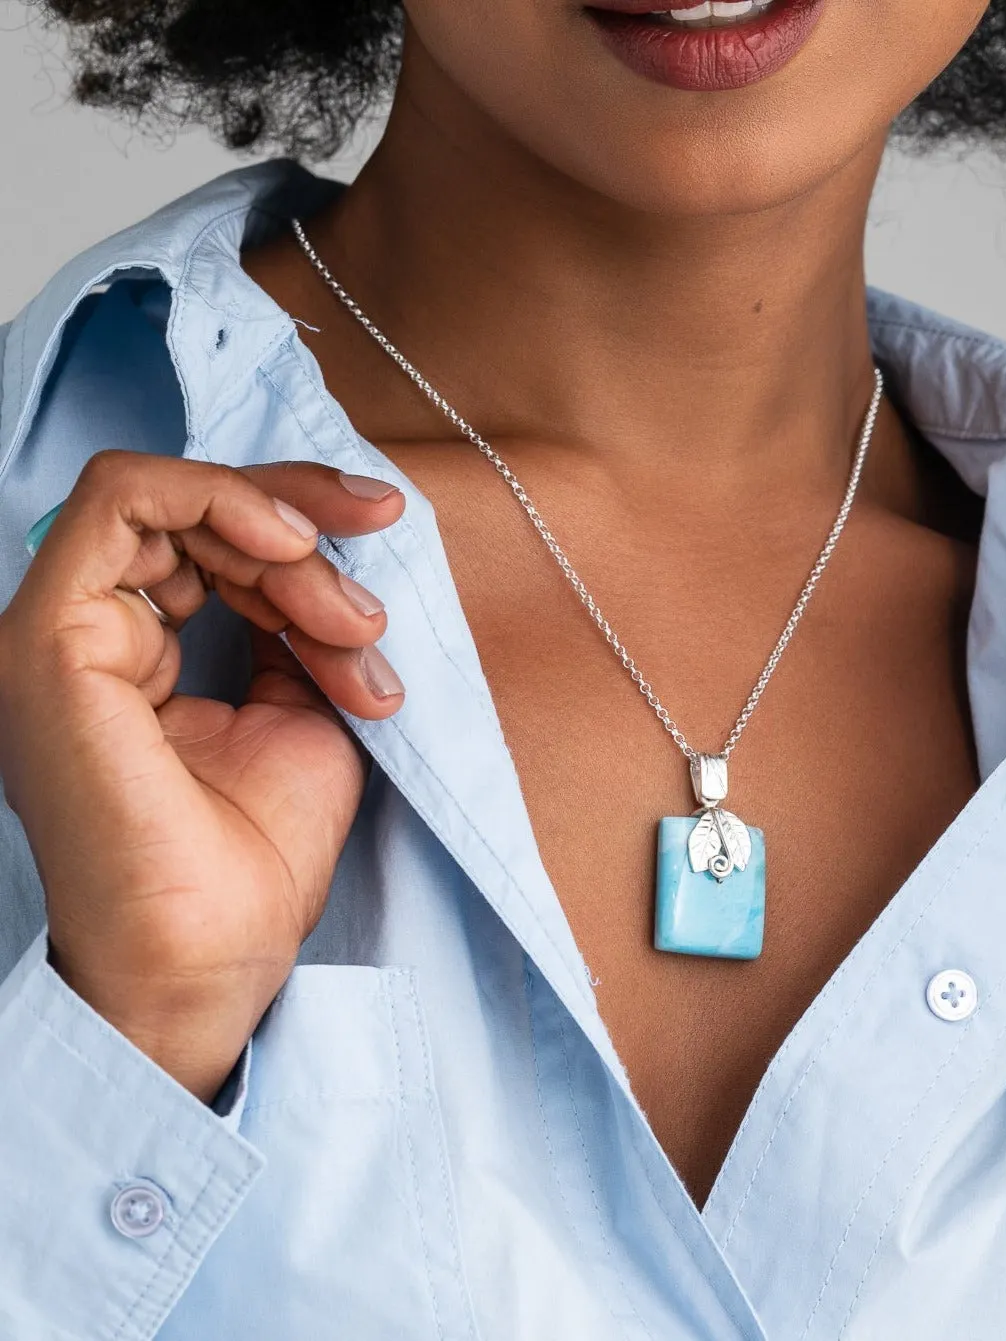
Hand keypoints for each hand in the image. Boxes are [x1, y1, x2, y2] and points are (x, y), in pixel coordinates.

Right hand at [0, 452, 405, 1100]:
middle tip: (373, 606)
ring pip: (175, 502)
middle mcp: (95, 635)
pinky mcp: (52, 636)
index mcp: (144, 655)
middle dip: (310, 529)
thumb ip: (298, 632)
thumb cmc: (257, 856)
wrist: (214, 951)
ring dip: (290, 544)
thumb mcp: (304, 711)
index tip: (385, 523)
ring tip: (354, 627)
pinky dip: (221, 497)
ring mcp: (64, 632)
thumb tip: (328, 561)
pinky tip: (292, 542)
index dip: (306, 518)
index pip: (214, 537)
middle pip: (196, 512)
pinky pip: (123, 498)